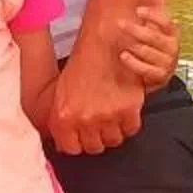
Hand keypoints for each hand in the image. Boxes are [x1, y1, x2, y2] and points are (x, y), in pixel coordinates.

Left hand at [47, 28, 146, 155]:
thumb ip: (62, 118)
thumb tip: (65, 142)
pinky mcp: (129, 111)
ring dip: (112, 132)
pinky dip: (128, 123)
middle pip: (93, 148)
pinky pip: (131, 130)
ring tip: (111, 118)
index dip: (77, 143)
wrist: (105, 43)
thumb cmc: (83, 64)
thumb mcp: (62, 92)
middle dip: (95, 138)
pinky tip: (123, 112)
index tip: (81, 139)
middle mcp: (85, 119)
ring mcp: (108, 117)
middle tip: (97, 126)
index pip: (70, 148)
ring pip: (113, 141)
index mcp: (63, 116)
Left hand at [105, 0, 177, 89]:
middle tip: (119, 23)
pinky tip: (123, 55)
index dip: (152, 15)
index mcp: (172, 32)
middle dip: (136, 29)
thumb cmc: (157, 44)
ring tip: (122, 41)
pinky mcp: (160, 76)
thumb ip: (157, 7)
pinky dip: (134, 63)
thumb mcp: (158, 26)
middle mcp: (172, 47)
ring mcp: (167, 63)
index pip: (165, 22)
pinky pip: (146, 69)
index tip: (137, 10)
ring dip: (135, 46)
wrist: (160, 72)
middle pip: (154, 37)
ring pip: (149, 53)